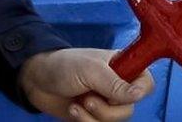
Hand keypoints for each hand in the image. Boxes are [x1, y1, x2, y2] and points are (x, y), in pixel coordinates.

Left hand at [18, 48, 154, 121]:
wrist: (35, 80)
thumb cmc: (64, 66)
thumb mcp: (92, 71)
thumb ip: (116, 84)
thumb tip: (139, 95)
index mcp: (123, 68)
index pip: (146, 83)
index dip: (139, 91)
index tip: (125, 94)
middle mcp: (117, 86)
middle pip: (130, 108)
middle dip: (108, 108)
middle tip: (90, 98)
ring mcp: (104, 102)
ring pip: (115, 120)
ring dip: (95, 116)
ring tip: (79, 104)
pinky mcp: (91, 116)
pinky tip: (73, 110)